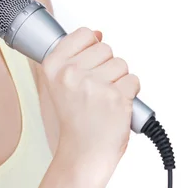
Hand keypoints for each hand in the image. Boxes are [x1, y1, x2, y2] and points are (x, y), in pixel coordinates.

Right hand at [39, 27, 139, 165]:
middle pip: (106, 48)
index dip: (91, 49)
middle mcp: (71, 74)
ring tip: (104, 99)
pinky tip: (115, 106)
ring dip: (119, 81)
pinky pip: (134, 80)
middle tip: (95, 91)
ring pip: (122, 64)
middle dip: (107, 67)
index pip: (84, 34)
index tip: (87, 67)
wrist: (83, 153)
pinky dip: (130, 93)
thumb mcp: (60, 84)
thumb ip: (76, 55)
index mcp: (54, 66)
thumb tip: (98, 34)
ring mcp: (94, 85)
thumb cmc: (75, 120)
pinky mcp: (116, 97)